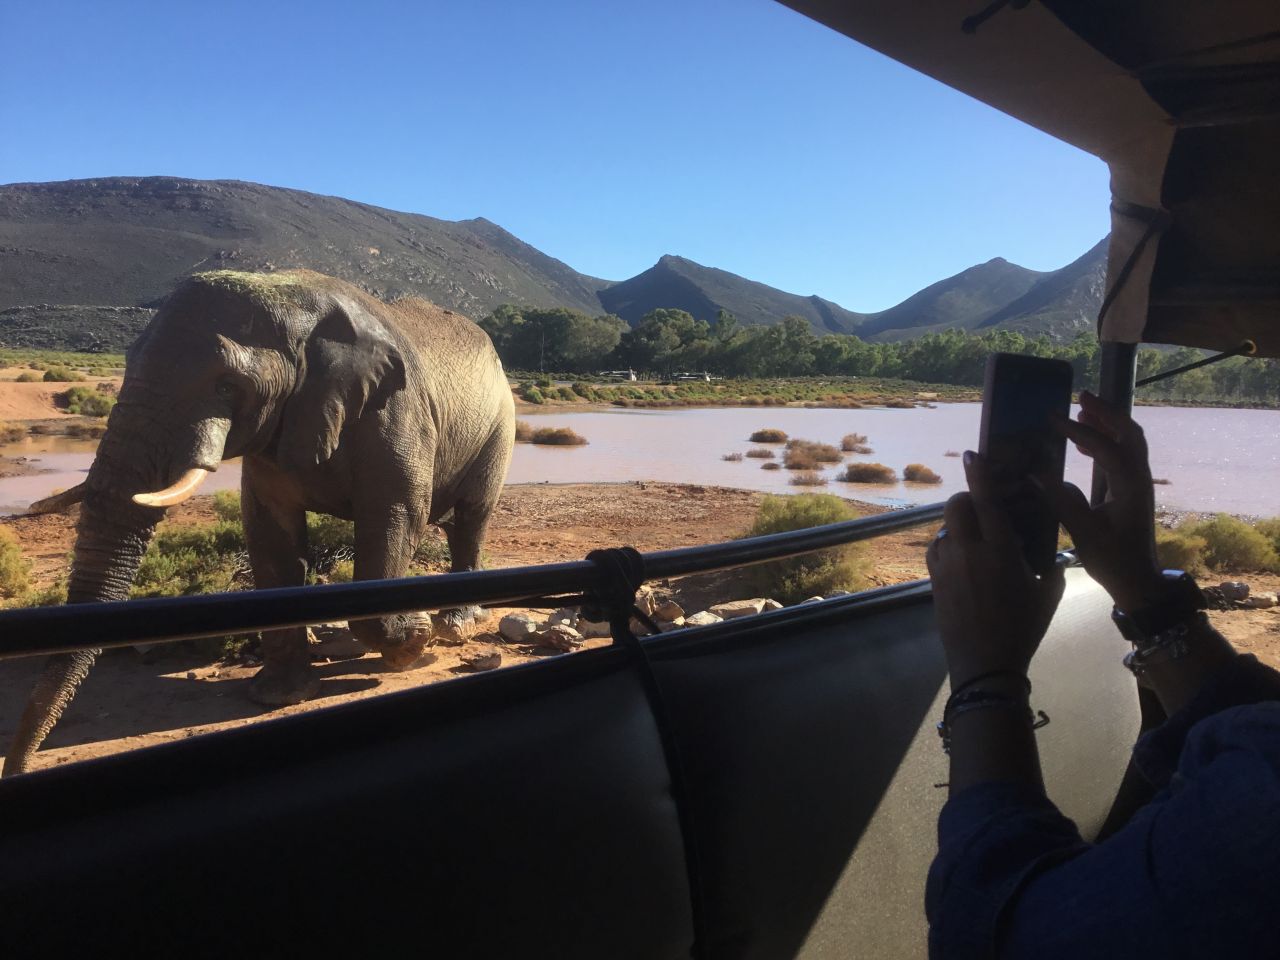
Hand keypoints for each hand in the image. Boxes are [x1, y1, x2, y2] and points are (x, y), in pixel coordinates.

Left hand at [927, 452, 1064, 688]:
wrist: (985, 665)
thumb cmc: (1023, 628)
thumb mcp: (1048, 593)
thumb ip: (1048, 564)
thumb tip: (1048, 550)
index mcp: (1000, 550)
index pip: (986, 501)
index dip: (980, 474)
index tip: (973, 454)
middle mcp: (968, 551)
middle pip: (957, 506)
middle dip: (968, 499)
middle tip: (983, 506)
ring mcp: (946, 565)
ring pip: (945, 528)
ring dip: (959, 525)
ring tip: (977, 539)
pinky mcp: (933, 580)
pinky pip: (938, 550)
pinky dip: (948, 546)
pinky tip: (962, 559)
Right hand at [1038, 390, 1164, 611]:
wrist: (1138, 582)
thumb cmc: (1112, 561)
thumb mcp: (1084, 533)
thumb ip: (1062, 501)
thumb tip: (1036, 473)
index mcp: (1129, 488)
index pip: (1106, 448)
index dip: (1079, 430)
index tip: (1053, 419)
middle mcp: (1138, 479)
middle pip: (1130, 433)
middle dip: (1107, 412)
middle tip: (1080, 396)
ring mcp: (1138, 484)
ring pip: (1129, 441)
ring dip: (1108, 423)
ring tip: (1081, 409)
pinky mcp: (1131, 490)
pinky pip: (1123, 455)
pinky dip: (1105, 441)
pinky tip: (1082, 444)